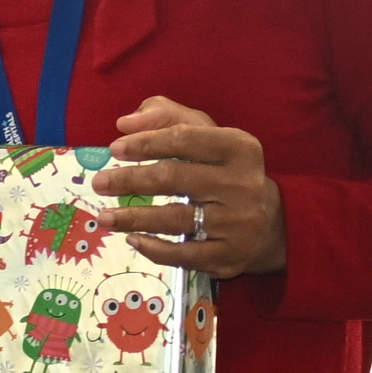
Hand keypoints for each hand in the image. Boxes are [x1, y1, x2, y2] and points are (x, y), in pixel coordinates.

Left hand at [103, 107, 286, 279]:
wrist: (272, 222)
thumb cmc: (225, 172)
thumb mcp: (207, 137)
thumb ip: (167, 118)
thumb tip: (125, 122)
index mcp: (238, 147)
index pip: (185, 139)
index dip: (147, 143)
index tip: (114, 148)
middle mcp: (241, 183)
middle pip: (174, 178)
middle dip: (130, 180)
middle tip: (99, 183)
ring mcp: (236, 221)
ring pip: (175, 219)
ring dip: (133, 218)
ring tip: (103, 217)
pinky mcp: (229, 254)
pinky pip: (183, 254)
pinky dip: (154, 249)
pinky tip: (133, 240)